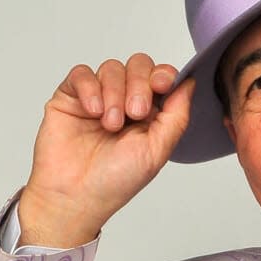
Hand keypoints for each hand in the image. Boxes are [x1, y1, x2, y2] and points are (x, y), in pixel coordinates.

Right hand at [19, 54, 195, 247]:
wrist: (75, 195)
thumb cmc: (115, 181)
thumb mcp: (158, 150)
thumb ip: (177, 115)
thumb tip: (189, 83)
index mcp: (150, 114)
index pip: (161, 78)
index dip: (163, 75)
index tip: (162, 85)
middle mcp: (124, 102)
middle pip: (138, 65)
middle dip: (139, 84)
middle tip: (134, 113)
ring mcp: (97, 97)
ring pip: (112, 68)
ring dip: (114, 94)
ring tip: (110, 124)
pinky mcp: (71, 97)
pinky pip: (82, 73)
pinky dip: (90, 88)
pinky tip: (92, 111)